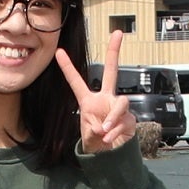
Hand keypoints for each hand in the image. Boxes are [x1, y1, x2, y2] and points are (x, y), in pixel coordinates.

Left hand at [56, 29, 136, 152]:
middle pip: (112, 71)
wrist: (109, 155)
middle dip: (114, 52)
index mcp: (89, 101)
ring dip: (112, 117)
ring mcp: (118, 108)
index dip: (68, 68)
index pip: (77, 82)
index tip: (59, 52)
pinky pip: (125, 120)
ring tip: (104, 130)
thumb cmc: (95, 141)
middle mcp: (105, 99)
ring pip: (121, 102)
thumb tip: (104, 127)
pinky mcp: (129, 118)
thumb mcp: (87, 135)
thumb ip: (93, 129)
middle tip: (118, 33)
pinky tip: (109, 138)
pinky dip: (116, 131)